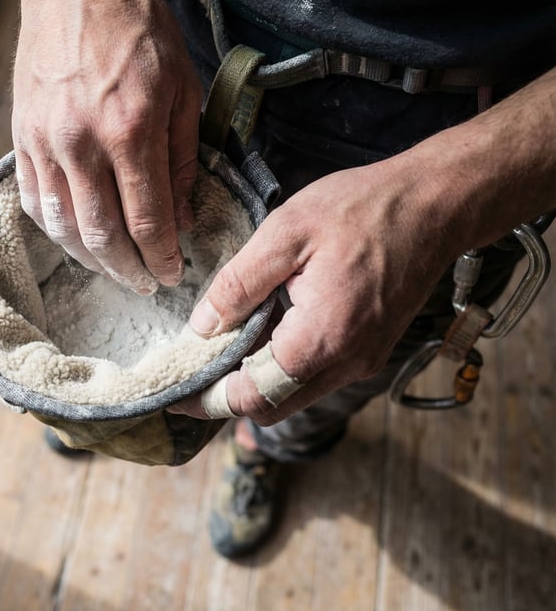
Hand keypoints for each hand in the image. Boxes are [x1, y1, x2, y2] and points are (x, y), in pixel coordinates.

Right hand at [8, 0, 202, 292]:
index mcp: (131, 130)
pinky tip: (75, 238)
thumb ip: (182, 160)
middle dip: (129, 269)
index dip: (162, 258)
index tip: (172, 273)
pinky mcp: (22, 137)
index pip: (148, 220)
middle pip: (103, 235)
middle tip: (145, 283)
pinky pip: (35, 201)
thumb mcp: (182, 89)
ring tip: (113, 268)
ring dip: (91, 259)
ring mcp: (46, 141)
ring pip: (64, 227)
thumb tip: (180, 219)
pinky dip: (57, 230)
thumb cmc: (138, 30)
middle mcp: (83, 143)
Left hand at [169, 154, 464, 424]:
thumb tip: (201, 328)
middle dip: (228, 397)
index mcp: (323, 338)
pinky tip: (263, 333)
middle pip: (273, 406)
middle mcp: (348, 363)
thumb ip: (238, 284)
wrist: (435, 205)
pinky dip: (283, 368)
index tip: (175, 395)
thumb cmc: (363, 209)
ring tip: (221, 348)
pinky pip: (316, 376)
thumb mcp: (286, 233)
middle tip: (191, 372)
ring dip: (255, 382)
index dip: (208, 400)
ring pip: (294, 394)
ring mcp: (364, 361)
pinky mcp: (371, 351)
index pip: (253, 396)